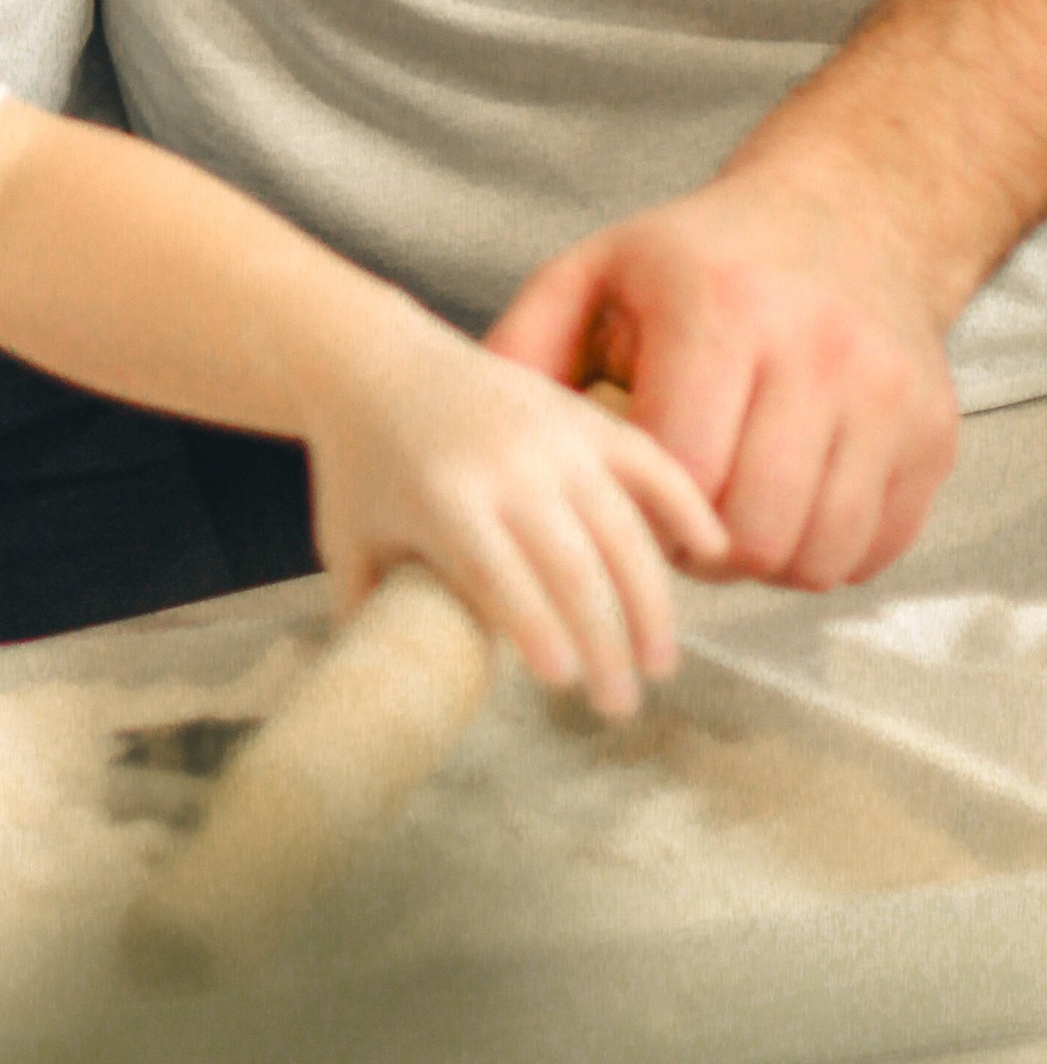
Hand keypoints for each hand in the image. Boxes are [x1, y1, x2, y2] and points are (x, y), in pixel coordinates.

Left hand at [308, 300, 728, 715]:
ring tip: (658, 662)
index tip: (565, 685)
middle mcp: (506, 462)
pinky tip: (714, 550)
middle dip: (605, 641)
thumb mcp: (348, 544)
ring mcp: (550, 434)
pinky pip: (646, 459)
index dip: (538, 630)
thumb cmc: (357, 467)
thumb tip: (394, 697)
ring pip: (621, 523)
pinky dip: (685, 501)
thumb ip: (371, 617)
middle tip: (621, 705)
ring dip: (650, 598)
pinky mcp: (579, 413)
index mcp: (443, 496)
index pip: (501, 573)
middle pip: (574, 562)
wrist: (373, 358)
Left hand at [489, 171, 961, 589]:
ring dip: (763, 559)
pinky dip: (824, 551)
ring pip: (816, 554)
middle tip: (677, 524)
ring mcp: (888, 397)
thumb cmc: (701, 258)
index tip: (626, 503)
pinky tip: (788, 505)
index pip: (680, 469)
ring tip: (729, 512)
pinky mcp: (933, 438)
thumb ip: (525, 346)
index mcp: (720, 307)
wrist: (848, 216)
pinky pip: (871, 550)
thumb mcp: (597, 272)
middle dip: (701, 551)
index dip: (643, 512)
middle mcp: (817, 350)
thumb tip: (467, 434)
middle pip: (752, 531)